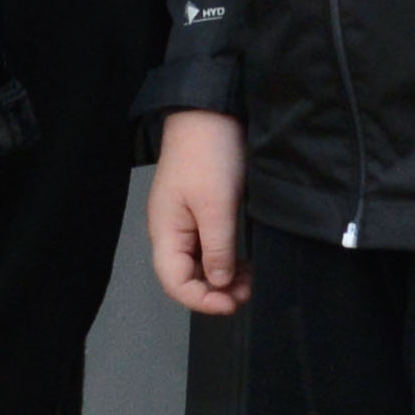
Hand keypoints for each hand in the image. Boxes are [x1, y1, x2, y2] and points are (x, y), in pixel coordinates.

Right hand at [149, 115, 249, 315]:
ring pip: (200, 263)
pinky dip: (226, 259)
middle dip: (215, 291)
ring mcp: (186, 220)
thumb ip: (217, 248)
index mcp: (165, 231)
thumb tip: (218, 282)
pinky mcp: (202, 210)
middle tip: (247, 293)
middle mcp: (171, 230)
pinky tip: (244, 263)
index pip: (175, 282)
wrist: (210, 110)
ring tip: (249, 281)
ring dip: (223, 277)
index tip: (232, 304)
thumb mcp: (216, 205)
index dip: (202, 300)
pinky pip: (209, 246)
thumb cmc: (208, 153)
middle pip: (187, 276)